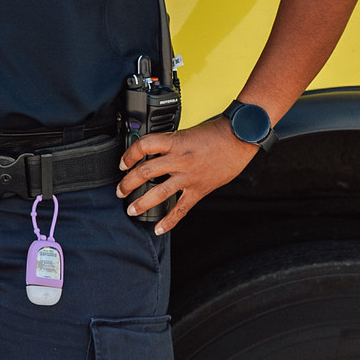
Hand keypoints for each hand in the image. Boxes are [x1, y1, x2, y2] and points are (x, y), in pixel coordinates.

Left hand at [115, 117, 258, 234]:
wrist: (239, 139)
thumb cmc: (215, 133)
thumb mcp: (186, 132)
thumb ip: (170, 144)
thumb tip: (153, 152)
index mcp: (174, 142)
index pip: (143, 146)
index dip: (128, 154)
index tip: (122, 163)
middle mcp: (179, 159)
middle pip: (145, 172)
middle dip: (128, 183)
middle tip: (120, 190)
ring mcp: (188, 176)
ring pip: (159, 192)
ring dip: (141, 202)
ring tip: (130, 209)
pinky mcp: (199, 190)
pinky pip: (180, 209)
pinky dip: (169, 221)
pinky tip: (159, 228)